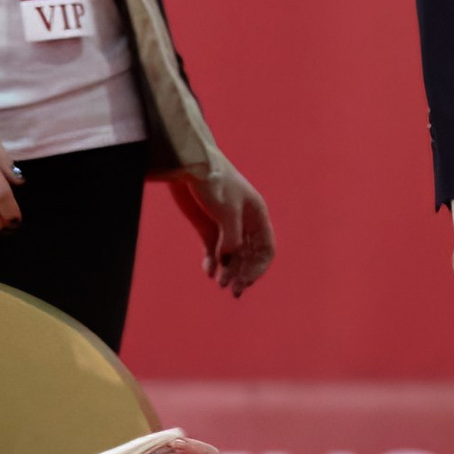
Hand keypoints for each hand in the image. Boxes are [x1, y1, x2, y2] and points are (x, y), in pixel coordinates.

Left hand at [168, 166, 274, 294]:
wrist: (187, 163)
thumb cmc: (213, 180)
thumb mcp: (227, 210)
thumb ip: (232, 237)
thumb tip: (228, 259)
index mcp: (257, 215)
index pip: (265, 247)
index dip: (259, 267)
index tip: (247, 280)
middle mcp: (244, 223)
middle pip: (249, 256)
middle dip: (243, 273)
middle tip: (233, 290)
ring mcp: (225, 226)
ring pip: (231, 256)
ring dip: (227, 271)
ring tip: (219, 283)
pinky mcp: (207, 226)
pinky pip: (213, 250)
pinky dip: (212, 262)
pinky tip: (208, 271)